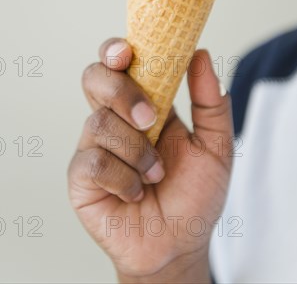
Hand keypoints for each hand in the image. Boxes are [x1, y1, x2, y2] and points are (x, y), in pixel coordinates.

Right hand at [68, 38, 233, 282]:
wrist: (179, 244)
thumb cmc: (194, 194)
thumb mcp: (215, 146)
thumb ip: (210, 102)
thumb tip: (202, 54)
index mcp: (141, 103)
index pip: (117, 63)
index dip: (115, 50)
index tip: (127, 51)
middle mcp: (113, 118)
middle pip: (94, 78)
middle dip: (121, 92)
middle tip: (149, 117)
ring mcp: (94, 146)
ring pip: (99, 123)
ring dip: (136, 151)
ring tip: (156, 174)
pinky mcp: (81, 177)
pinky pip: (95, 163)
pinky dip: (124, 179)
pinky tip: (136, 193)